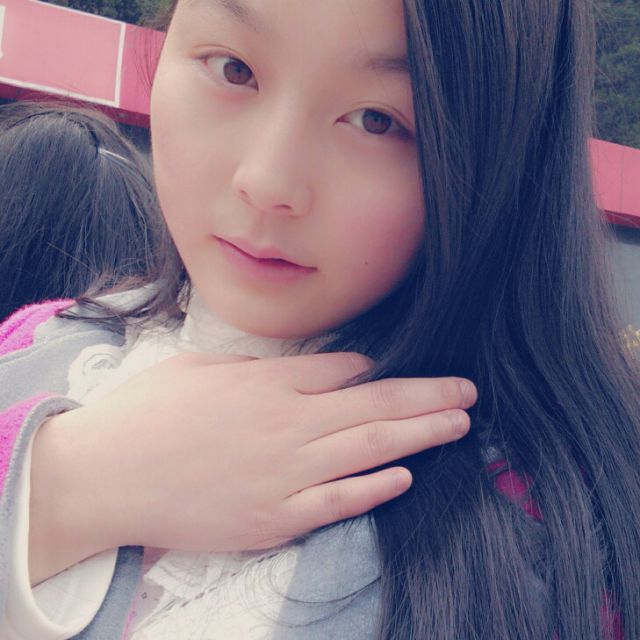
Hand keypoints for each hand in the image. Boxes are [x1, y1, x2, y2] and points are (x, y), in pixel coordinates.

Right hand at [29, 352, 475, 582]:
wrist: (106, 476)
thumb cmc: (146, 414)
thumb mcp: (201, 368)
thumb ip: (257, 367)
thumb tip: (301, 368)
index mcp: (269, 383)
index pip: (342, 370)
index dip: (373, 371)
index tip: (394, 372)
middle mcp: (289, 424)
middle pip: (375, 405)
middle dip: (427, 397)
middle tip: (467, 392)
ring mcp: (287, 474)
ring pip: (371, 449)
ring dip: (420, 435)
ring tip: (458, 424)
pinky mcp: (276, 517)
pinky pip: (339, 501)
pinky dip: (375, 489)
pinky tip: (406, 476)